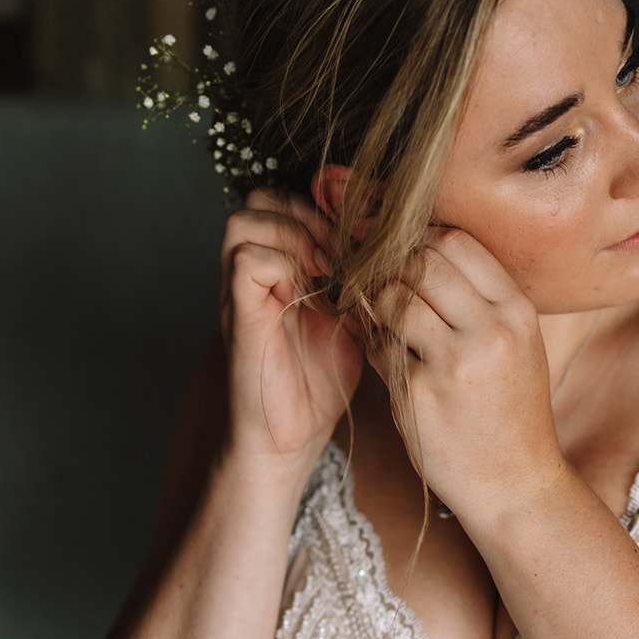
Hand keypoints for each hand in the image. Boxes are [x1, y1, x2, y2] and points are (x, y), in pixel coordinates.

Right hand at [219, 190, 362, 462]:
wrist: (290, 438)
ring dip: (294, 234)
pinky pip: (246, 260)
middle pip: (261, 199)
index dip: (324, 209)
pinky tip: (317, 290)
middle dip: (308, 214)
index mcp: (277, 268)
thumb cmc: (320, 382)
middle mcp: (252, 273)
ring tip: (329, 267)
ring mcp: (241, 293)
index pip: (286, 201)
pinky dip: (284, 263)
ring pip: (247, 220)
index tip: (361, 240)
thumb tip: (399, 246)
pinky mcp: (239, 317)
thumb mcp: (353, 319)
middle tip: (344, 249)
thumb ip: (360, 281)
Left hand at [369, 228, 563, 520]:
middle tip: (386, 283)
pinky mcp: (417, 393)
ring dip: (379, 304)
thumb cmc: (510, 411)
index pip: (456, 241)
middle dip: (394, 267)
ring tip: (386, 322)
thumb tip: (421, 250)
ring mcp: (452, 362)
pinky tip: (388, 360)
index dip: (421, 240)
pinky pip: (378, 346)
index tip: (406, 253)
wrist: (515, 483)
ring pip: (393, 298)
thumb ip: (480, 299)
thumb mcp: (517, 345)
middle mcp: (489, 330)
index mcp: (517, 311)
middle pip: (421, 261)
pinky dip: (374, 345)